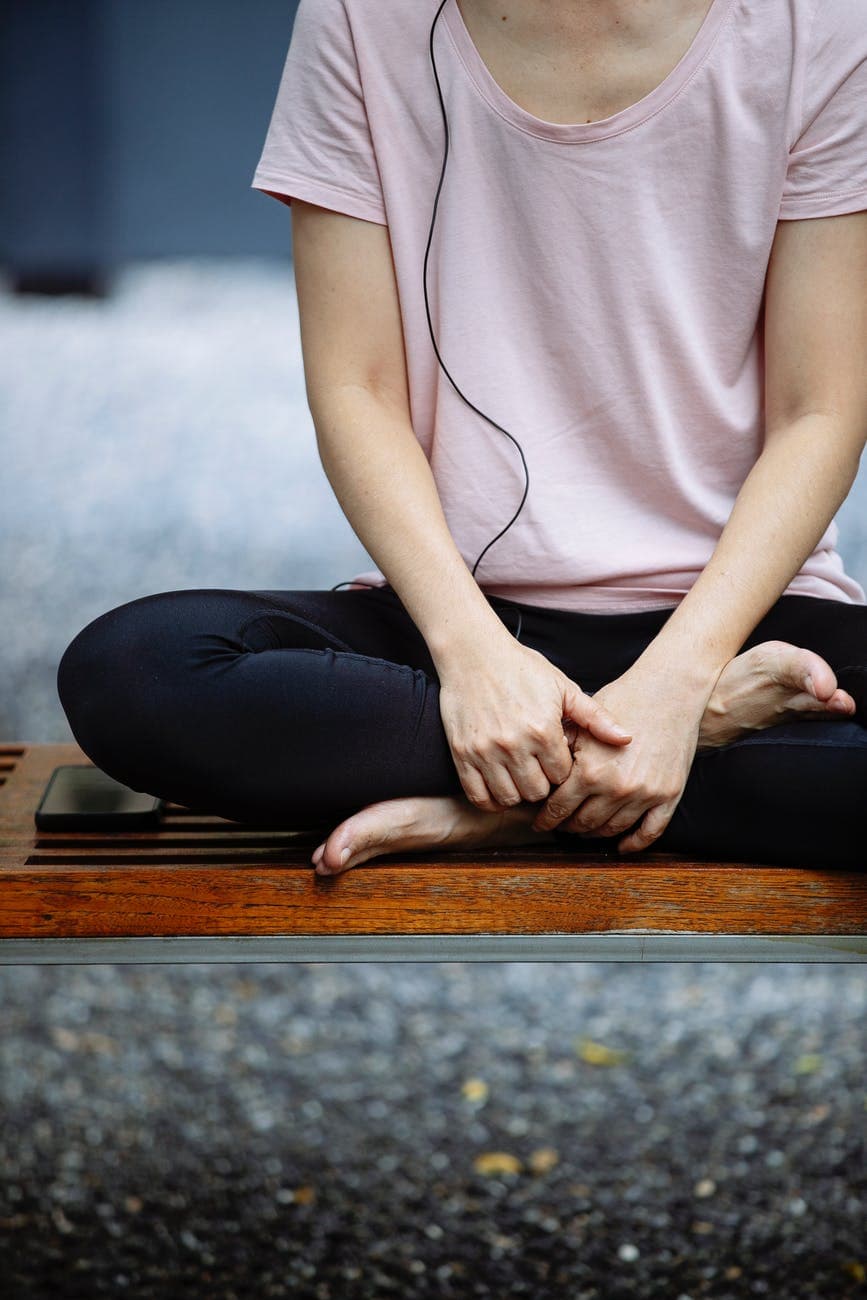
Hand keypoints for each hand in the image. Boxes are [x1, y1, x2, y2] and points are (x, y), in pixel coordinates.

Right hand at [437, 632, 631, 812]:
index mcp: (543, 729)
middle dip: (543, 785)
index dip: (564, 771)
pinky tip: (500, 787)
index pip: (563, 777)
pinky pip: (479, 796)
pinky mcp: (462, 754)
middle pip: (537, 793)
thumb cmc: (521, 668)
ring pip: (509, 798)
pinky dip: (491, 799)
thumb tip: (627, 738)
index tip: (558, 759)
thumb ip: (595, 717)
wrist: (473, 654)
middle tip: (540, 771)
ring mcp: (485, 751)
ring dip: (518, 793)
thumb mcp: (563, 687)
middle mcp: (514, 744)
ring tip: (521, 777)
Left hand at [532, 665, 711, 852]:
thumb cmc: (624, 699)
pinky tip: (622, 846)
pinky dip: (634, 843)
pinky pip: (650, 831)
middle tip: (559, 826)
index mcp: (589, 771)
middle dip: (567, 827)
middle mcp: (616, 789)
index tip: (540, 823)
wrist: (670, 691)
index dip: (546, 818)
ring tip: (584, 830)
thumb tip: (537, 770)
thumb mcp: (584, 721)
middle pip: (583, 823)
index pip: (559, 808)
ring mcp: (644, 795)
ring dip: (595, 834)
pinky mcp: (668, 796)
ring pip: (612, 829)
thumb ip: (561, 749)